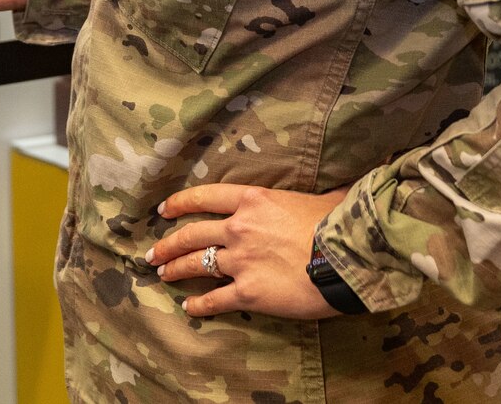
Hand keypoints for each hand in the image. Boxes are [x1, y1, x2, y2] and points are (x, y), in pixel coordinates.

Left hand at [147, 183, 349, 319]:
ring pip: (195, 264)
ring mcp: (239, 260)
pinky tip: (189, 307)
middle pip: (191, 233)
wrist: (346, 258)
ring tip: (163, 275)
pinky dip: (198, 304)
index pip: (205, 196)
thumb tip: (339, 192)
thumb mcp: (325, 197)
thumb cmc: (340, 224)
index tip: (164, 209)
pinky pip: (214, 299)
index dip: (180, 203)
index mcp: (253, 199)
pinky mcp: (246, 292)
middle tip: (153, 253)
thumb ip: (319, 195)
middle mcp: (238, 227)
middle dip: (168, 244)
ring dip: (176, 270)